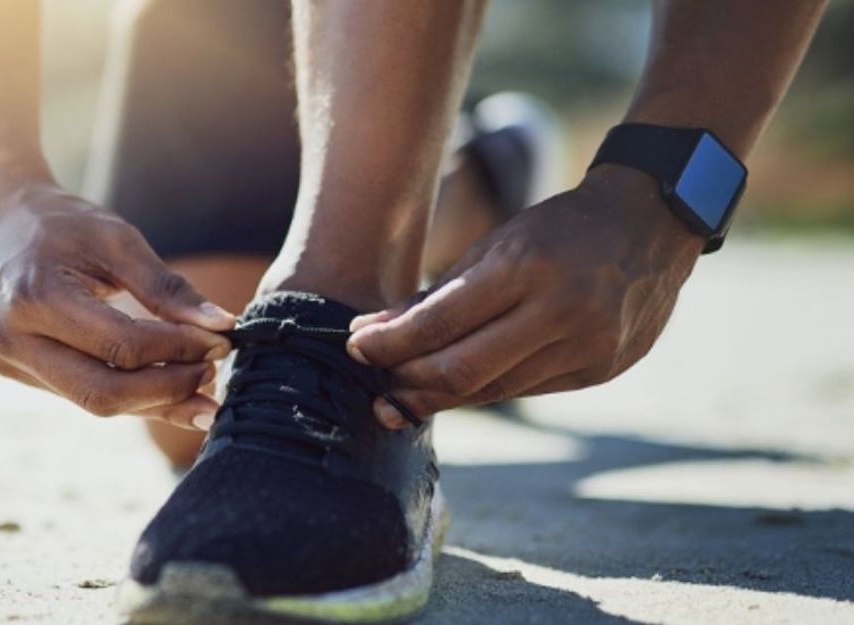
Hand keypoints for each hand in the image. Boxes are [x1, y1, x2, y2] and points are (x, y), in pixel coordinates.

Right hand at [0, 176, 233, 428]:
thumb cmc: (61, 223)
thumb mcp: (117, 239)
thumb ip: (167, 287)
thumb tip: (222, 326)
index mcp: (35, 297)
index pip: (122, 345)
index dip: (178, 350)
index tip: (220, 340)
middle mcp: (12, 339)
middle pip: (105, 393)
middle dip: (168, 390)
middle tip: (213, 372)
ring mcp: (9, 362)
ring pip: (95, 402)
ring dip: (154, 401)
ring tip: (202, 385)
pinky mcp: (17, 372)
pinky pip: (83, 394)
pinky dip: (130, 395)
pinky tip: (169, 388)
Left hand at [347, 164, 704, 427]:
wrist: (652, 223)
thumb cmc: (559, 229)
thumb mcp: (496, 245)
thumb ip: (435, 296)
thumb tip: (369, 334)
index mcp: (525, 267)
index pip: (439, 324)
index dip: (389, 344)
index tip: (354, 346)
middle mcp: (561, 311)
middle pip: (461, 372)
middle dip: (407, 383)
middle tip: (374, 384)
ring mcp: (588, 346)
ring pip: (492, 390)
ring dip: (440, 395)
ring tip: (403, 392)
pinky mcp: (602, 370)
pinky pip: (525, 390)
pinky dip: (484, 389)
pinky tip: (456, 386)